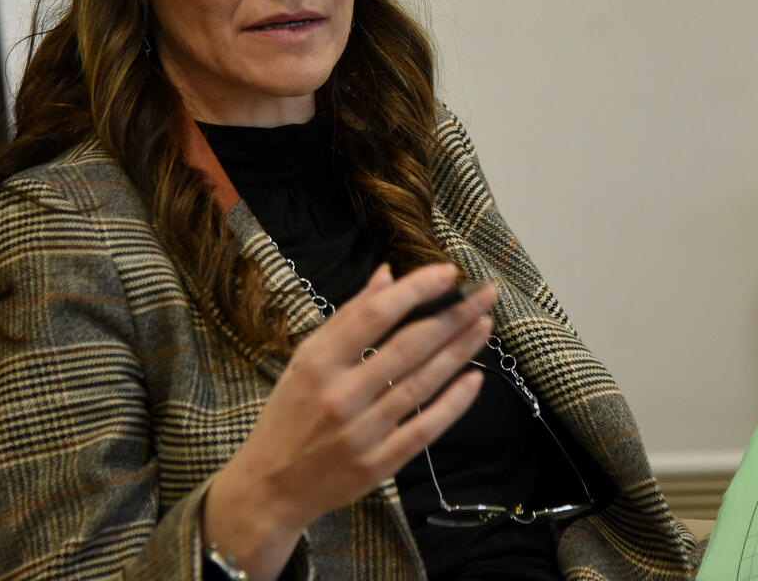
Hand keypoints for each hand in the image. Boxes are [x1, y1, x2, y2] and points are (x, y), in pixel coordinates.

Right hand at [203, 262, 495, 579]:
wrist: (272, 486)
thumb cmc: (290, 414)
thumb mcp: (306, 358)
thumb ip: (347, 317)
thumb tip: (388, 275)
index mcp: (319, 362)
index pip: (376, 314)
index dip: (416, 290)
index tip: (449, 273)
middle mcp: (341, 395)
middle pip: (408, 347)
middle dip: (453, 316)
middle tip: (485, 294)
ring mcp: (362, 432)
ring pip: (422, 384)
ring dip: (459, 352)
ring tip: (484, 326)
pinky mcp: (379, 464)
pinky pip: (425, 428)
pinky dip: (453, 403)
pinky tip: (475, 379)